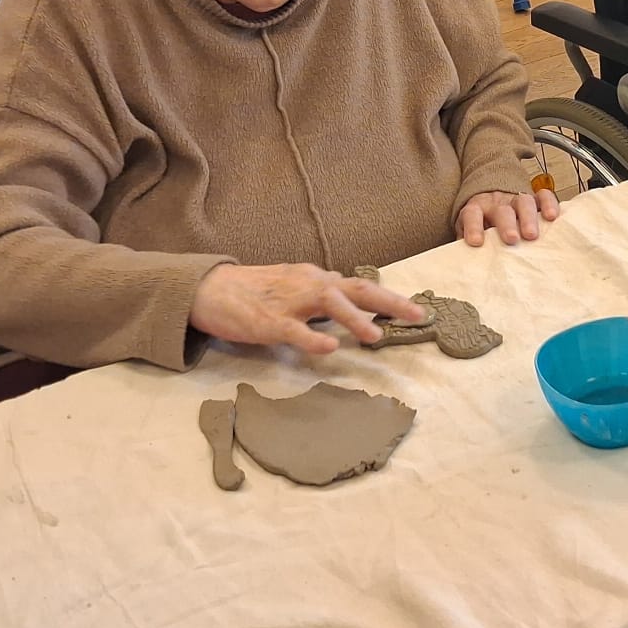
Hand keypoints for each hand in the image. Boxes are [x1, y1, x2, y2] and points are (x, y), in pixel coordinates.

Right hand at [189, 263, 426, 354]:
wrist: (209, 288)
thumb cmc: (254, 291)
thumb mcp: (294, 287)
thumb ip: (321, 297)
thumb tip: (349, 305)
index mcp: (317, 279)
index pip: (361, 287)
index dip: (391, 299)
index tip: (417, 312)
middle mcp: (309, 284)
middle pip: (357, 288)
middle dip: (390, 302)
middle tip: (418, 316)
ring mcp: (288, 301)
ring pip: (328, 302)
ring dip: (355, 318)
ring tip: (377, 337)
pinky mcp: (267, 321)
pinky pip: (293, 329)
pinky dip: (312, 337)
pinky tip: (329, 348)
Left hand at [458, 188, 560, 246]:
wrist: (491, 197)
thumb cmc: (482, 222)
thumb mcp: (468, 230)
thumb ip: (465, 245)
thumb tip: (465, 265)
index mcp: (477, 209)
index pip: (472, 214)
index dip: (473, 226)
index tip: (476, 242)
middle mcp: (497, 203)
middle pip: (502, 210)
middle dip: (507, 224)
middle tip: (512, 239)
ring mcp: (516, 199)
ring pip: (523, 202)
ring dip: (528, 218)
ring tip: (531, 235)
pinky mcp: (533, 200)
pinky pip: (542, 196)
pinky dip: (548, 203)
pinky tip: (551, 216)